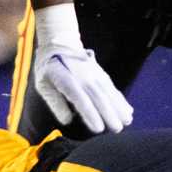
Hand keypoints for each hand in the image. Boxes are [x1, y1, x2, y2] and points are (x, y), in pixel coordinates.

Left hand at [30, 4, 131, 134]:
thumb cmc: (49, 67)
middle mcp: (83, 76)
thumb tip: (67, 120)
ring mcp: (94, 74)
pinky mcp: (100, 73)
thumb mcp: (43, 84)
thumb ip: (55, 102)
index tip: (98, 128)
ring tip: (127, 121)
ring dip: (119, 106)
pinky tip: (128, 110)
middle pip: (98, 96)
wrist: (60, 42)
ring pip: (109, 92)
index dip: (90, 113)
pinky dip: (120, 99)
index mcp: (66, 79)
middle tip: (117, 130)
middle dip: (109, 114)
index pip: (80, 98)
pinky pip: (112, 87)